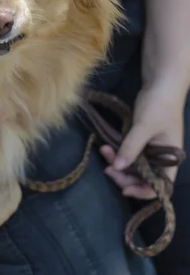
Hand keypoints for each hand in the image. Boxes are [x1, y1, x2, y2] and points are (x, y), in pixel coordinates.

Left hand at [100, 78, 185, 198]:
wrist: (159, 83)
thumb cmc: (159, 105)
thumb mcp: (144, 126)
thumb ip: (131, 147)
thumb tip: (117, 167)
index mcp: (170, 159)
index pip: (160, 186)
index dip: (143, 191)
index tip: (125, 190)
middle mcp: (161, 158)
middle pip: (142, 178)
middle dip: (124, 176)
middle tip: (107, 168)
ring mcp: (150, 150)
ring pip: (132, 166)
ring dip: (117, 163)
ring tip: (103, 151)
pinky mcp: (139, 141)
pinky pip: (127, 154)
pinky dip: (117, 153)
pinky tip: (106, 148)